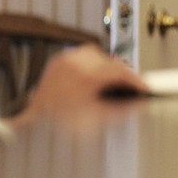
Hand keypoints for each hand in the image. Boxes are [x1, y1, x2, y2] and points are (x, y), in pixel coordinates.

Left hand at [23, 44, 148, 117]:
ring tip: (111, 80)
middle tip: (130, 85)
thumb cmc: (56, 123)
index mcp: (86, 76)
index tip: (144, 87)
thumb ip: (123, 109)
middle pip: (111, 61)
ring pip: (98, 54)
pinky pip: (83, 54)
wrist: (33, 123)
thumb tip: (140, 103)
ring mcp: (66, 60)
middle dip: (123, 73)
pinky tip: (94, 75)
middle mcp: (75, 63)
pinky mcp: (59, 60)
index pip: (121, 71)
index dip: (137, 80)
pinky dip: (93, 63)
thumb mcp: (96, 118)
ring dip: (108, 66)